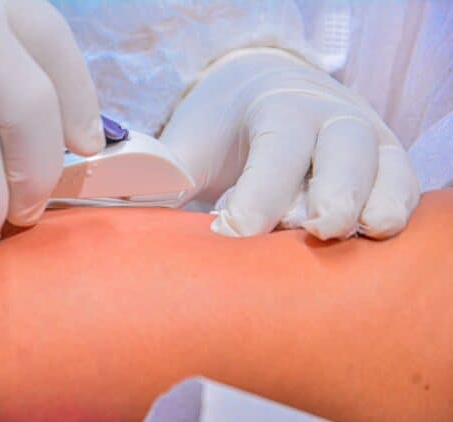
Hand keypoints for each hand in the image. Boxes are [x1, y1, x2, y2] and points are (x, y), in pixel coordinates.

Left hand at [161, 48, 419, 239]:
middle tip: (314, 229)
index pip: (274, 148)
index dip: (258, 192)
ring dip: (373, 200)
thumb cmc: (223, 125)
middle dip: (330, 190)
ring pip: (382, 165)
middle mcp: (327, 117)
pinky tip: (379, 234)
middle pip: (341, 149)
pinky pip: (404, 182)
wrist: (267, 89)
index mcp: (276, 107)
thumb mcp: (191, 143)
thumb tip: (114, 203)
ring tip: (359, 232)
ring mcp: (363, 137)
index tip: (232, 234)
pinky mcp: (385, 161)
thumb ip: (163, 173)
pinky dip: (397, 205)